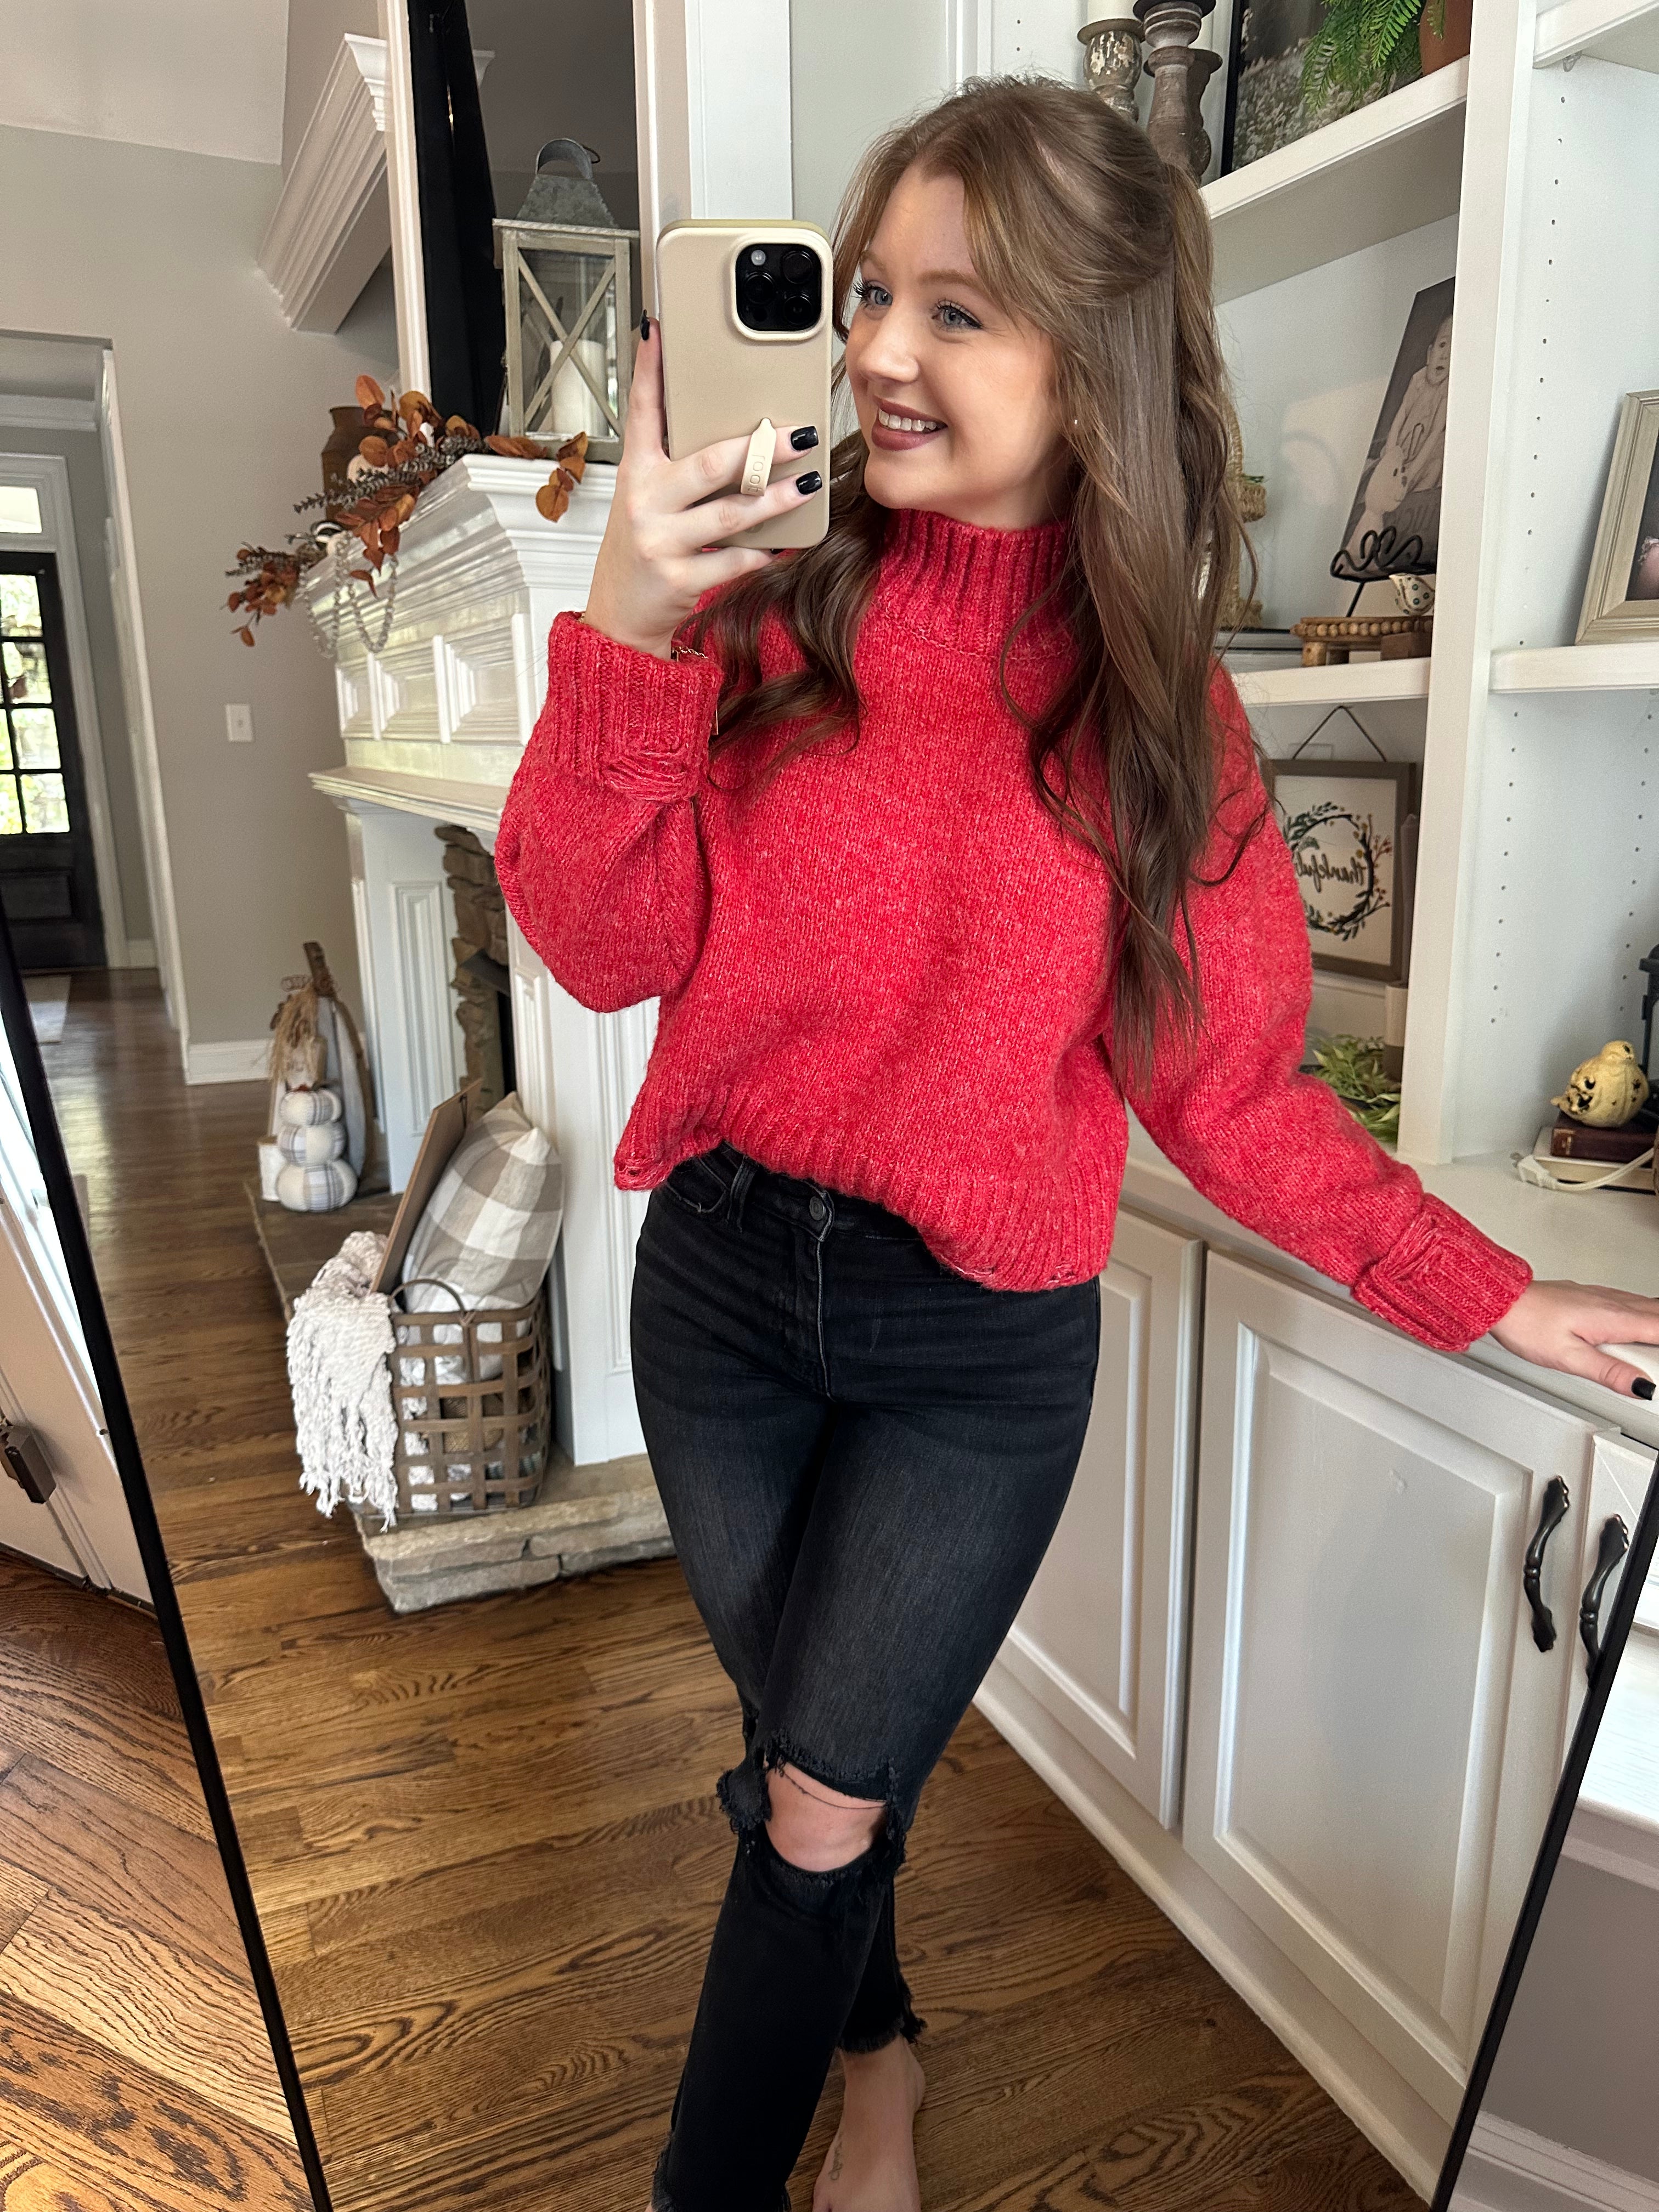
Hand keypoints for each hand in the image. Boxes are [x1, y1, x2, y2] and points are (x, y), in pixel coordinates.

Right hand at [582, 317, 820, 658]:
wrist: (620, 616)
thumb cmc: (642, 552)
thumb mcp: (648, 502)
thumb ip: (678, 468)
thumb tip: (733, 438)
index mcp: (637, 474)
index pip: (642, 413)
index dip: (651, 371)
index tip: (659, 332)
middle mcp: (645, 502)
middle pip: (709, 464)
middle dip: (759, 448)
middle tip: (798, 435)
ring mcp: (660, 541)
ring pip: (730, 513)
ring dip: (775, 499)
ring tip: (807, 485)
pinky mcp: (678, 579)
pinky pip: (732, 561)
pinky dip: (762, 554)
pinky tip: (784, 545)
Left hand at [1490, 1278, 1658, 1398]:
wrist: (1503, 1302)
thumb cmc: (1528, 1325)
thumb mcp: (1569, 1357)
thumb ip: (1608, 1372)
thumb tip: (1641, 1386)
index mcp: (1613, 1318)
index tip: (1658, 1368)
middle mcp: (1612, 1302)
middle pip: (1657, 1314)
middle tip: (1654, 1363)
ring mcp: (1602, 1296)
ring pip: (1646, 1305)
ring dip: (1655, 1322)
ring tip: (1649, 1351)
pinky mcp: (1592, 1295)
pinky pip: (1629, 1301)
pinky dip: (1643, 1314)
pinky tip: (1637, 1325)